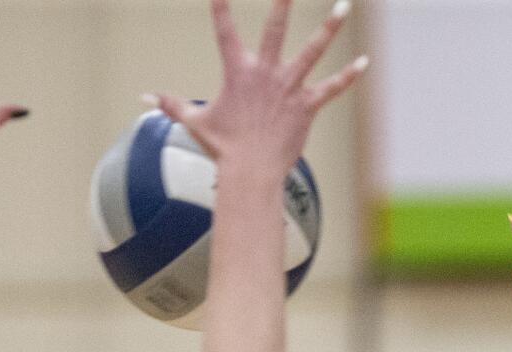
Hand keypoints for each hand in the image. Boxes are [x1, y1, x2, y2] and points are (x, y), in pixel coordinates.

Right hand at [152, 0, 367, 178]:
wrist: (250, 174)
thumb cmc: (223, 149)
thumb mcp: (196, 122)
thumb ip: (172, 104)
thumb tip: (145, 97)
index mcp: (237, 72)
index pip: (224, 28)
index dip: (221, 2)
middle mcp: (265, 73)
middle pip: (275, 27)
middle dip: (283, 0)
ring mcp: (288, 87)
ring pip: (312, 50)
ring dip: (329, 27)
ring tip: (345, 5)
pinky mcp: (306, 106)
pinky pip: (331, 88)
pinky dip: (349, 76)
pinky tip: (365, 62)